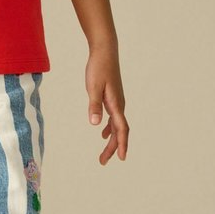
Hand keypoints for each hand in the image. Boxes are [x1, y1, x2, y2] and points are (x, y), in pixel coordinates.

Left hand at [85, 45, 128, 164]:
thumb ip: (94, 105)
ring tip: (104, 154)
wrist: (105, 51)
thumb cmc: (98, 67)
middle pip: (119, 131)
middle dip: (112, 148)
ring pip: (116, 126)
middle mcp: (119, 105)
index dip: (121, 144)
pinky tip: (102, 132)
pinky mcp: (112, 97)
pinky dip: (109, 128)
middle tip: (103, 162)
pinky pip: (114, 117)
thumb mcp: (93, 86)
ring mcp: (117, 101)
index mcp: (116, 104)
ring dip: (111, 140)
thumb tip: (94, 124)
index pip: (121, 129)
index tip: (121, 158)